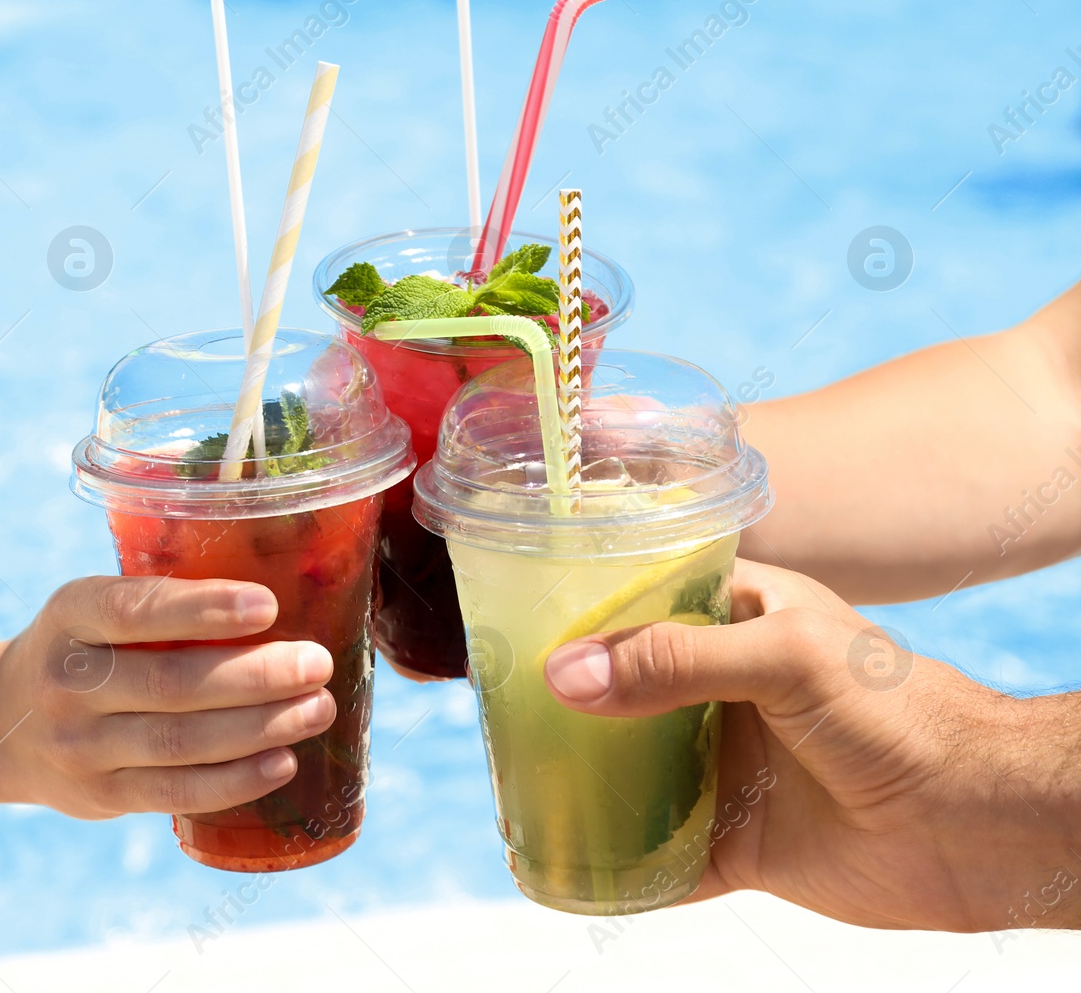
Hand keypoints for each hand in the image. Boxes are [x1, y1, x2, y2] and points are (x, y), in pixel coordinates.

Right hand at [0, 576, 336, 819]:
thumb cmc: (83, 648)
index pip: (135, 610)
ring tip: (316, 710)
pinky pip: (176, 792)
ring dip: (260, 729)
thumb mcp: (93, 606)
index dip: (203, 609)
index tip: (269, 605)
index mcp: (70, 614)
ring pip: (180, 742)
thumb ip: (161, 602)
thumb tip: (286, 594)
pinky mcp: (100, 796)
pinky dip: (235, 780)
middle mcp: (66, 681)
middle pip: (170, 684)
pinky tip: (282, 762)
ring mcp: (79, 745)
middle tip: (315, 664)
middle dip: (256, 676)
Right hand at [543, 558, 1079, 931]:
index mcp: (736, 619)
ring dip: (578, 782)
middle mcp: (721, 690)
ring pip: (630, 772)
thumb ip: (674, 661)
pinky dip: (613, 864)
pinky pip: (658, 855)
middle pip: (620, 691)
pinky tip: (562, 866)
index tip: (509, 623)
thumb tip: (564, 676)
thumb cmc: (899, 711)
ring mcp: (726, 766)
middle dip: (563, 704)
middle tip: (493, 711)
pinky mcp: (735, 840)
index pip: (640, 601)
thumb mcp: (783, 655)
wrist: (975, 821)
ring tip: (509, 787)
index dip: (577, 609)